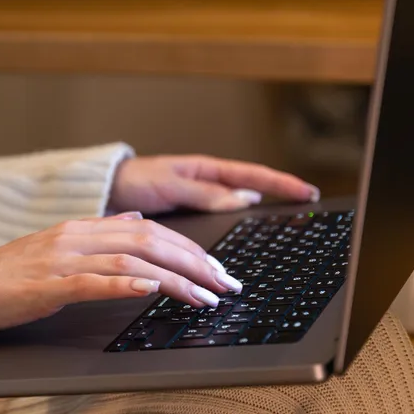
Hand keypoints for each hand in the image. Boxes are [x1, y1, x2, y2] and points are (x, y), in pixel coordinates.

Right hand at [0, 212, 241, 335]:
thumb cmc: (8, 274)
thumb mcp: (56, 245)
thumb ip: (97, 232)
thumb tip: (133, 219)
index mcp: (79, 226)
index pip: (146, 229)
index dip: (187, 245)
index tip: (215, 266)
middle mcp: (75, 236)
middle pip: (148, 240)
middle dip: (194, 261)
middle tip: (226, 282)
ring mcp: (61, 259)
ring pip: (131, 261)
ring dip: (175, 279)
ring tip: (206, 296)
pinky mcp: (48, 286)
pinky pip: (95, 282)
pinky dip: (128, 286)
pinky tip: (153, 293)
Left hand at [108, 155, 319, 214]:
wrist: (105, 192)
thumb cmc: (134, 180)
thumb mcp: (170, 184)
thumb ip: (204, 193)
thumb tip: (244, 198)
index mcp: (204, 170)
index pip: (252, 174)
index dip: (281, 182)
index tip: (307, 191)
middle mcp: (205, 185)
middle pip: (250, 192)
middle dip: (278, 200)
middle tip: (306, 211)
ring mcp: (198, 201)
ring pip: (235, 211)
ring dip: (255, 221)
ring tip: (280, 233)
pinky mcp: (187, 218)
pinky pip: (217, 224)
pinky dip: (231, 234)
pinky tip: (242, 243)